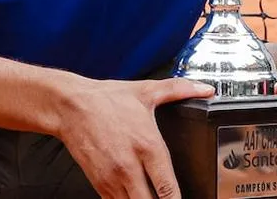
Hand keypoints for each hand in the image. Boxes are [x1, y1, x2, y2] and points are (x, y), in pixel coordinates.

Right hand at [56, 76, 213, 197]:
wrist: (70, 106)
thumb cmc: (106, 100)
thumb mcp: (147, 91)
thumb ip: (180, 89)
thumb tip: (206, 89)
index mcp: (147, 146)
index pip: (167, 188)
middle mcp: (130, 166)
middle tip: (168, 198)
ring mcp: (113, 178)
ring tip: (152, 197)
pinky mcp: (99, 184)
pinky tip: (135, 197)